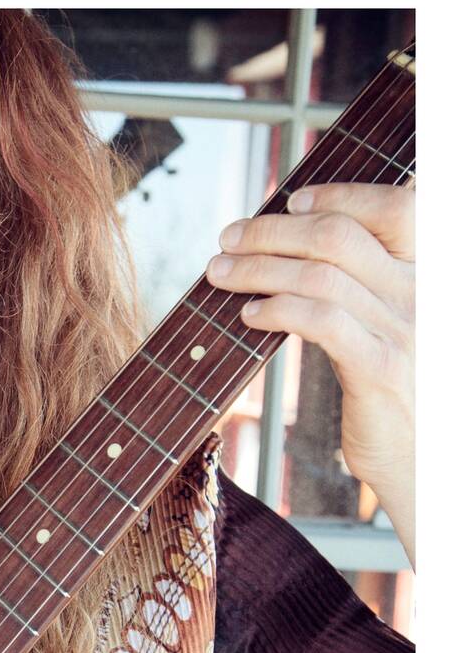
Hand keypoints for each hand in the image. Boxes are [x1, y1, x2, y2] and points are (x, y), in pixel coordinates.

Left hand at [207, 181, 413, 556]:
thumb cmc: (404, 394)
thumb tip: (301, 261)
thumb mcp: (394, 329)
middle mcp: (424, 289)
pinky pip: (321, 321)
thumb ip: (366, 291)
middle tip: (228, 238)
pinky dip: (278, 309)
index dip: (339, 194)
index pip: (393, 207)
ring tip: (220, 273)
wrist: (431, 458)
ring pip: (321, 273)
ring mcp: (405, 327)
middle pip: (341, 235)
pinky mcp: (379, 368)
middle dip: (275, 230)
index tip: (289, 200)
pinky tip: (248, 315)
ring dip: (259, 268)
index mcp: (430, 271)